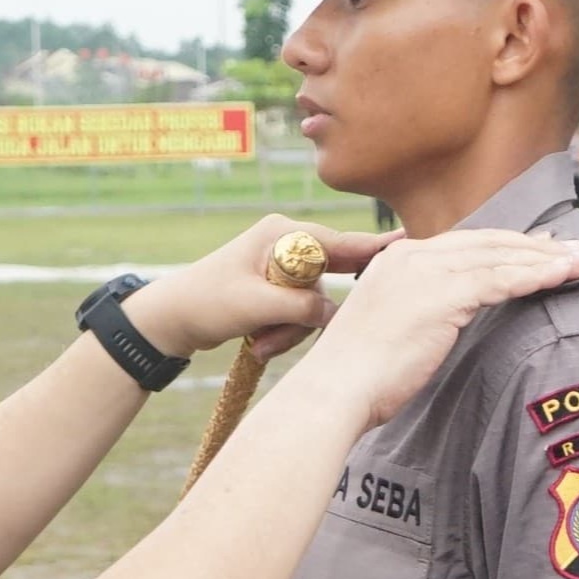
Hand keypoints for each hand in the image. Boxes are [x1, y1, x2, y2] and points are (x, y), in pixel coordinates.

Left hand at [125, 215, 392, 360]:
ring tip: (262, 345)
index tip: (408, 245)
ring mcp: (283, 267)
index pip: (339, 241)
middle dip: (310, 313)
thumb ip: (301, 307)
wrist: (170, 319)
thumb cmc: (205, 302)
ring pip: (315, 301)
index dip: (373, 248)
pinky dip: (285, 332)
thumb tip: (334, 313)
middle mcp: (287, 243)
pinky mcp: (279, 289)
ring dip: (292, 329)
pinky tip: (261, 345)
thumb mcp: (255, 305)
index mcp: (282, 233)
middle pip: (330, 276)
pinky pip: (300, 311)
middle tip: (279, 335)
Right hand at [295, 230, 578, 429]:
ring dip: (547, 259)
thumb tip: (442, 322)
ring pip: (500, 257)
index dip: (506, 245)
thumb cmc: (359, 376)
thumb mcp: (388, 328)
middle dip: (534, 245)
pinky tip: (563, 277)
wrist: (335, 390)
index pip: (464, 244)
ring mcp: (426, 272)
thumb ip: (418, 313)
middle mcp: (411, 255)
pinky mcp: (442, 296)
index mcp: (396, 259)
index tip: (539, 249)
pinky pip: (501, 281)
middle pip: (487, 242)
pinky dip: (536, 276)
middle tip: (572, 249)